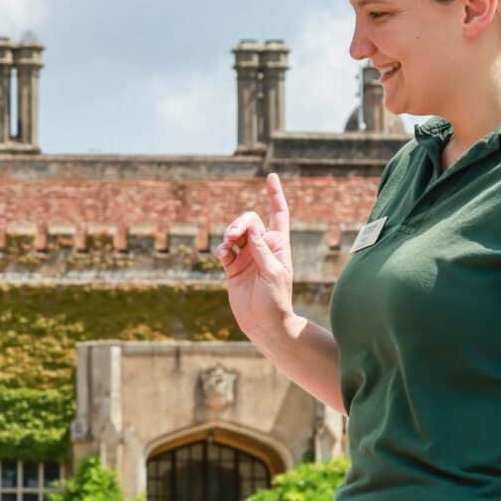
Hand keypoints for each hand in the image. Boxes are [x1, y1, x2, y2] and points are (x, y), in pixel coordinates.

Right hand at [215, 173, 296, 344]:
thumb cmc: (276, 300)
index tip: (270, 176)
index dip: (275, 195)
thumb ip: (261, 249)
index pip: (279, 214)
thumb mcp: (273, 273)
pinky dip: (222, 248)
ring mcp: (247, 257)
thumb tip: (251, 228)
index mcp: (279, 245)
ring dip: (229, 235)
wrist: (264, 324)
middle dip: (240, 223)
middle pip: (250, 221)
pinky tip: (223, 254)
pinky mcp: (233, 268)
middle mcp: (263, 247)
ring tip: (227, 247)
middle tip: (233, 235)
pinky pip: (225, 250)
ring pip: (235, 233)